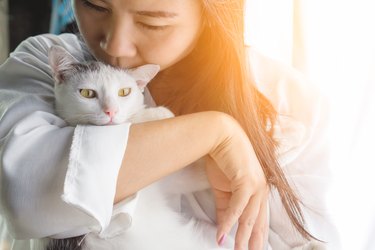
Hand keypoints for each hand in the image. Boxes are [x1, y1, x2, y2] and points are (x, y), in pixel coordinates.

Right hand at [206, 115, 269, 249]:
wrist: (219, 136)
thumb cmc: (222, 160)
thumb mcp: (223, 189)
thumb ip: (226, 207)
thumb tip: (224, 226)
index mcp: (258, 192)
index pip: (260, 220)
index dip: (257, 237)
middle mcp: (261, 190)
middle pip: (259, 223)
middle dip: (253, 243)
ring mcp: (256, 186)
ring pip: (250, 218)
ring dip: (242, 238)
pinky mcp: (247, 181)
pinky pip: (238, 207)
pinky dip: (229, 222)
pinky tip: (222, 234)